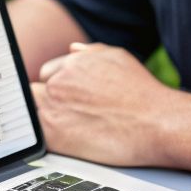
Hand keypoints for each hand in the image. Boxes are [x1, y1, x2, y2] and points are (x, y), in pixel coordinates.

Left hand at [33, 42, 175, 166]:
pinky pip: (36, 135)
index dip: (55, 87)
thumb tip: (72, 49)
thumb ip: (90, 52)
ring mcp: (54, 108)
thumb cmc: (143, 93)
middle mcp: (58, 82)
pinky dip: (44, 138)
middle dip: (46, 102)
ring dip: (43, 119)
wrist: (157, 123)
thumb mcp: (118, 58)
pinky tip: (63, 141)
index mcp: (70, 64)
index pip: (46, 74)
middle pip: (34, 92)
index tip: (64, 99)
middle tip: (65, 116)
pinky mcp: (54, 135)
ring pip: (32, 113)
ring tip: (67, 130)